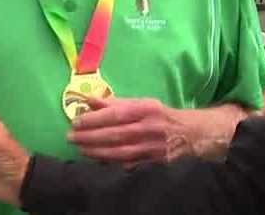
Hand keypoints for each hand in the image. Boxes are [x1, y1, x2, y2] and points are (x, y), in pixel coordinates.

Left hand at [68, 96, 189, 164]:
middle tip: (71, 137)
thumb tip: (88, 99)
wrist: (193, 134)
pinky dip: (112, 163)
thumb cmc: (160, 115)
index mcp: (146, 110)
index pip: (115, 115)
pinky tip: (97, 160)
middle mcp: (150, 128)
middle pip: (115, 135)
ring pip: (120, 152)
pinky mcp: (155, 162)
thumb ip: (114, 102)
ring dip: (97, 152)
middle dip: (90, 137)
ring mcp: (153, 148)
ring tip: (80, 149)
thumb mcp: (141, 103)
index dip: (94, 119)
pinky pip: (129, 164)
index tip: (76, 122)